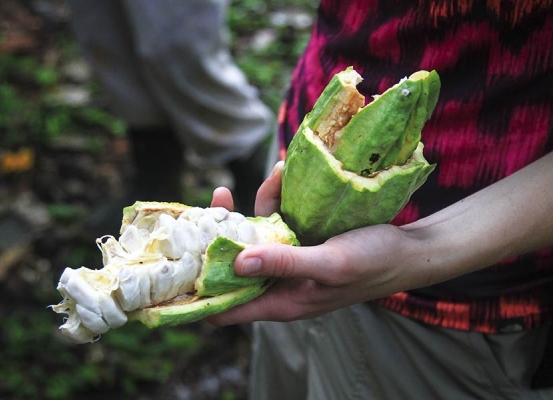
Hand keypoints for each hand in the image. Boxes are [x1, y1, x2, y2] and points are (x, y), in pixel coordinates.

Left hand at [209, 162, 428, 323]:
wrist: (409, 249)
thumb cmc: (374, 264)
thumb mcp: (330, 264)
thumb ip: (285, 264)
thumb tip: (236, 262)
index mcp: (281, 300)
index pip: (226, 305)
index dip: (199, 290)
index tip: (178, 263)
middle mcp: (278, 281)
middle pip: (232, 262)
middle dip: (220, 231)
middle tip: (219, 196)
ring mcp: (288, 258)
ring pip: (254, 234)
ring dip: (256, 203)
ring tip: (275, 174)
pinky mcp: (300, 238)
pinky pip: (277, 218)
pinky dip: (278, 197)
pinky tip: (286, 174)